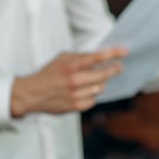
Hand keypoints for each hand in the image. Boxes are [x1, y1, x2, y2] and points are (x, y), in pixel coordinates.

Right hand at [10, 47, 126, 116]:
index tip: (125, 51)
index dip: (114, 54)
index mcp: (71, 65)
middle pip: (103, 75)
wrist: (33, 94)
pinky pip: (93, 100)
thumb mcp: (62, 58)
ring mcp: (76, 94)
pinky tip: (86, 91)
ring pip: (100, 88)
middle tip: (119, 67)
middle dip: (114, 70)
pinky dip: (92, 95)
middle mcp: (75, 80)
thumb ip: (80, 57)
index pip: (97, 57)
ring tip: (99, 79)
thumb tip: (101, 56)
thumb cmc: (48, 74)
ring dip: (102, 82)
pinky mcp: (76, 106)